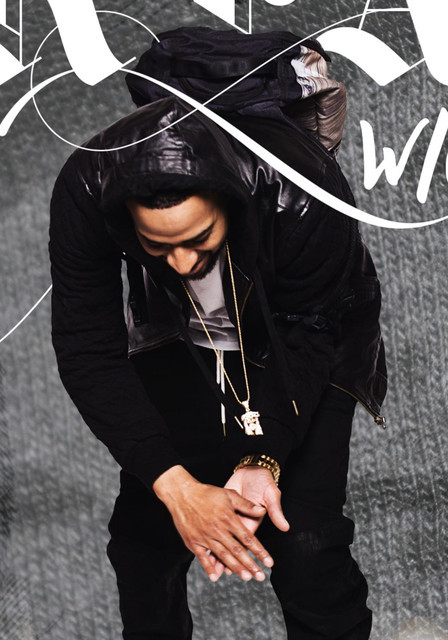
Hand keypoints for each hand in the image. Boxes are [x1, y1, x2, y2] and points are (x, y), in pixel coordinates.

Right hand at [153, 465, 273, 582]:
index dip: (259, 551)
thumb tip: (262, 511)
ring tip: (246, 577)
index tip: (269, 562)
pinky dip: (209, 567)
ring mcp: (205, 536)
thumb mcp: (229, 494)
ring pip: (223, 555)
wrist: (182, 494)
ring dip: (235, 568)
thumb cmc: (207, 493)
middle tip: (260, 576)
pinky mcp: (193, 541)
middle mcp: (218, 529)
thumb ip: (246, 504)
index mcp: (228, 518)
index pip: (247, 538)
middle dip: (250, 565)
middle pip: (237, 550)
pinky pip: (202, 557)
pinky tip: (216, 576)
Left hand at [208, 466, 289, 580]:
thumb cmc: (263, 481)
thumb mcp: (271, 495)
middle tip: (230, 575)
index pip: (248, 543)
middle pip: (236, 545)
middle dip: (235, 560)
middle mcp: (240, 522)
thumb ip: (275, 511)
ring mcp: (230, 517)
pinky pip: (215, 526)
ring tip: (217, 569)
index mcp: (252, 521)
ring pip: (224, 539)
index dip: (247, 556)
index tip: (247, 570)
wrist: (251, 469)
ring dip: (221, 552)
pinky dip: (211, 537)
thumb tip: (285, 527)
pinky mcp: (222, 510)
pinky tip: (205, 549)